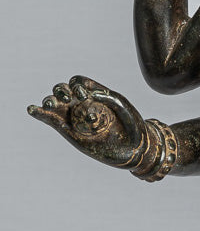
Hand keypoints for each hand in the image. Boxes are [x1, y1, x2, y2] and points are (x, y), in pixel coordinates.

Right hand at [28, 76, 145, 166]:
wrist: (135, 148)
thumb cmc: (132, 124)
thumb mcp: (123, 106)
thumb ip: (107, 96)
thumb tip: (88, 94)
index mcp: (93, 94)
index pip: (77, 82)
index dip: (77, 84)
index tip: (84, 95)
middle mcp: (81, 104)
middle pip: (62, 90)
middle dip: (62, 91)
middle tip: (69, 100)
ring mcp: (74, 118)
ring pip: (55, 104)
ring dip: (50, 101)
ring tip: (52, 105)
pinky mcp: (69, 132)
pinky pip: (51, 121)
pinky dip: (41, 114)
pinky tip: (32, 109)